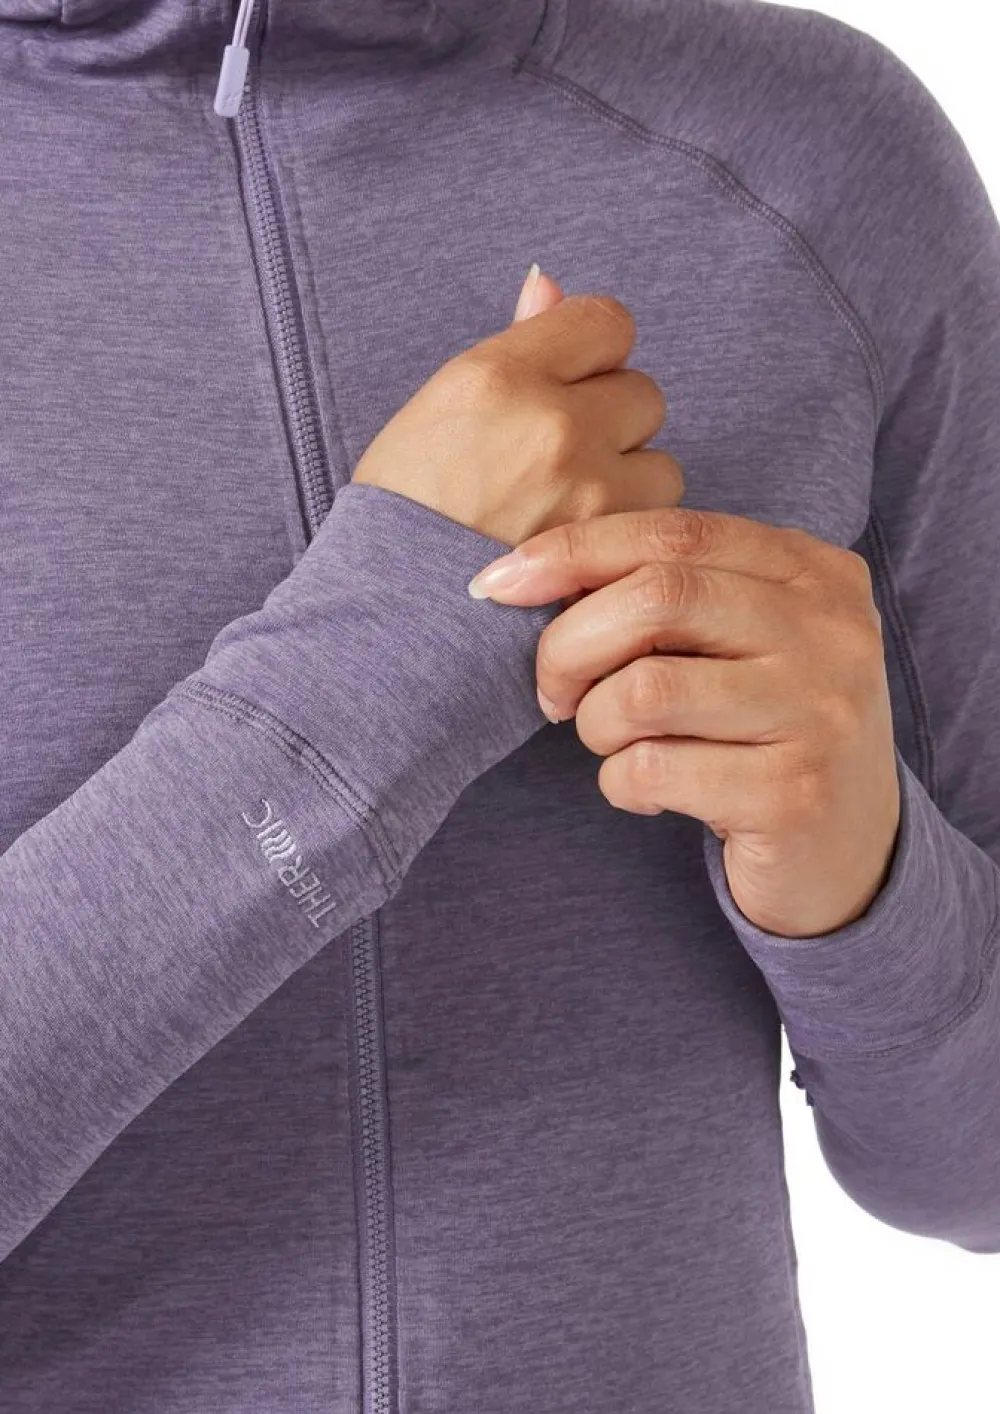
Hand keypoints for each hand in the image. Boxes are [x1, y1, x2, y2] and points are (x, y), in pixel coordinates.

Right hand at [351, 270, 683, 546]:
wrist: (393, 615)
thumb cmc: (404, 516)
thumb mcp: (439, 410)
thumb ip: (513, 347)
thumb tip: (549, 283)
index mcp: (497, 375)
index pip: (608, 323)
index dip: (597, 356)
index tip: (574, 387)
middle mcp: (550, 422)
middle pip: (643, 393)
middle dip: (613, 424)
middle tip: (561, 465)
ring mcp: (586, 490)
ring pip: (662, 465)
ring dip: (630, 485)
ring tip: (572, 514)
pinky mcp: (606, 550)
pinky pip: (652, 525)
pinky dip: (627, 536)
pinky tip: (582, 549)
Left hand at [467, 507, 901, 938]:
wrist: (851, 850)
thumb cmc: (762, 729)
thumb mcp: (740, 640)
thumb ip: (670, 594)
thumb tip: (533, 575)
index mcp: (812, 571)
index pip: (672, 533)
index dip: (571, 550)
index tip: (498, 584)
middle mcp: (830, 631)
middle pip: (657, 596)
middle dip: (569, 645)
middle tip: (551, 692)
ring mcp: (819, 712)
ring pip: (645, 690)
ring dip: (594, 723)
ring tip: (611, 744)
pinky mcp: (794, 793)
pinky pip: (654, 769)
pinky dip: (621, 782)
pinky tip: (647, 791)